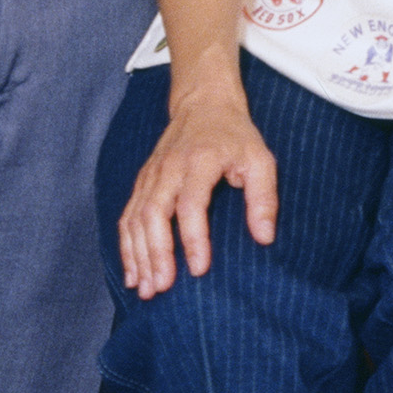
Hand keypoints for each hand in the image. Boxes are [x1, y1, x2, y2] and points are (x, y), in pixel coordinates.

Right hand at [117, 71, 277, 294]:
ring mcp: (151, 174)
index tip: (199, 269)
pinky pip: (128, 216)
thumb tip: (265, 238)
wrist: (203, 103)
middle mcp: (169, 168)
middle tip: (162, 288)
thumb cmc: (236, 136)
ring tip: (145, 289)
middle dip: (156, 253)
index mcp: (200, 160)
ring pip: (136, 218)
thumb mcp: (260, 160)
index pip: (191, 203)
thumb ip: (264, 198)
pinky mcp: (142, 181)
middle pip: (154, 214)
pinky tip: (132, 272)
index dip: (193, 238)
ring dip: (138, 255)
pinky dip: (126, 246)